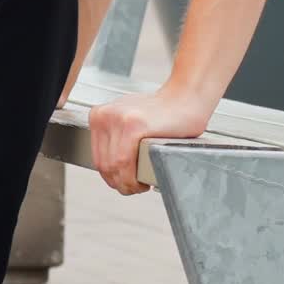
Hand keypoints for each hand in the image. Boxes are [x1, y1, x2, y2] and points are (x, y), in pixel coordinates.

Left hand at [88, 86, 212, 195]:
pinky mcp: (133, 125)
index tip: (125, 183)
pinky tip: (144, 180)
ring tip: (141, 185)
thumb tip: (110, 168)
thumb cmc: (162, 111)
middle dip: (120, 183)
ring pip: (114, 167)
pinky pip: (125, 163)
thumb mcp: (128, 118)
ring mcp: (117, 119)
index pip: (98, 158)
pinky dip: (133, 178)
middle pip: (104, 165)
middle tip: (136, 187)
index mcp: (98, 115)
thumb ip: (115, 137)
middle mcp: (104, 116)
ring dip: (128, 184)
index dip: (112, 178)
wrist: (185, 96)